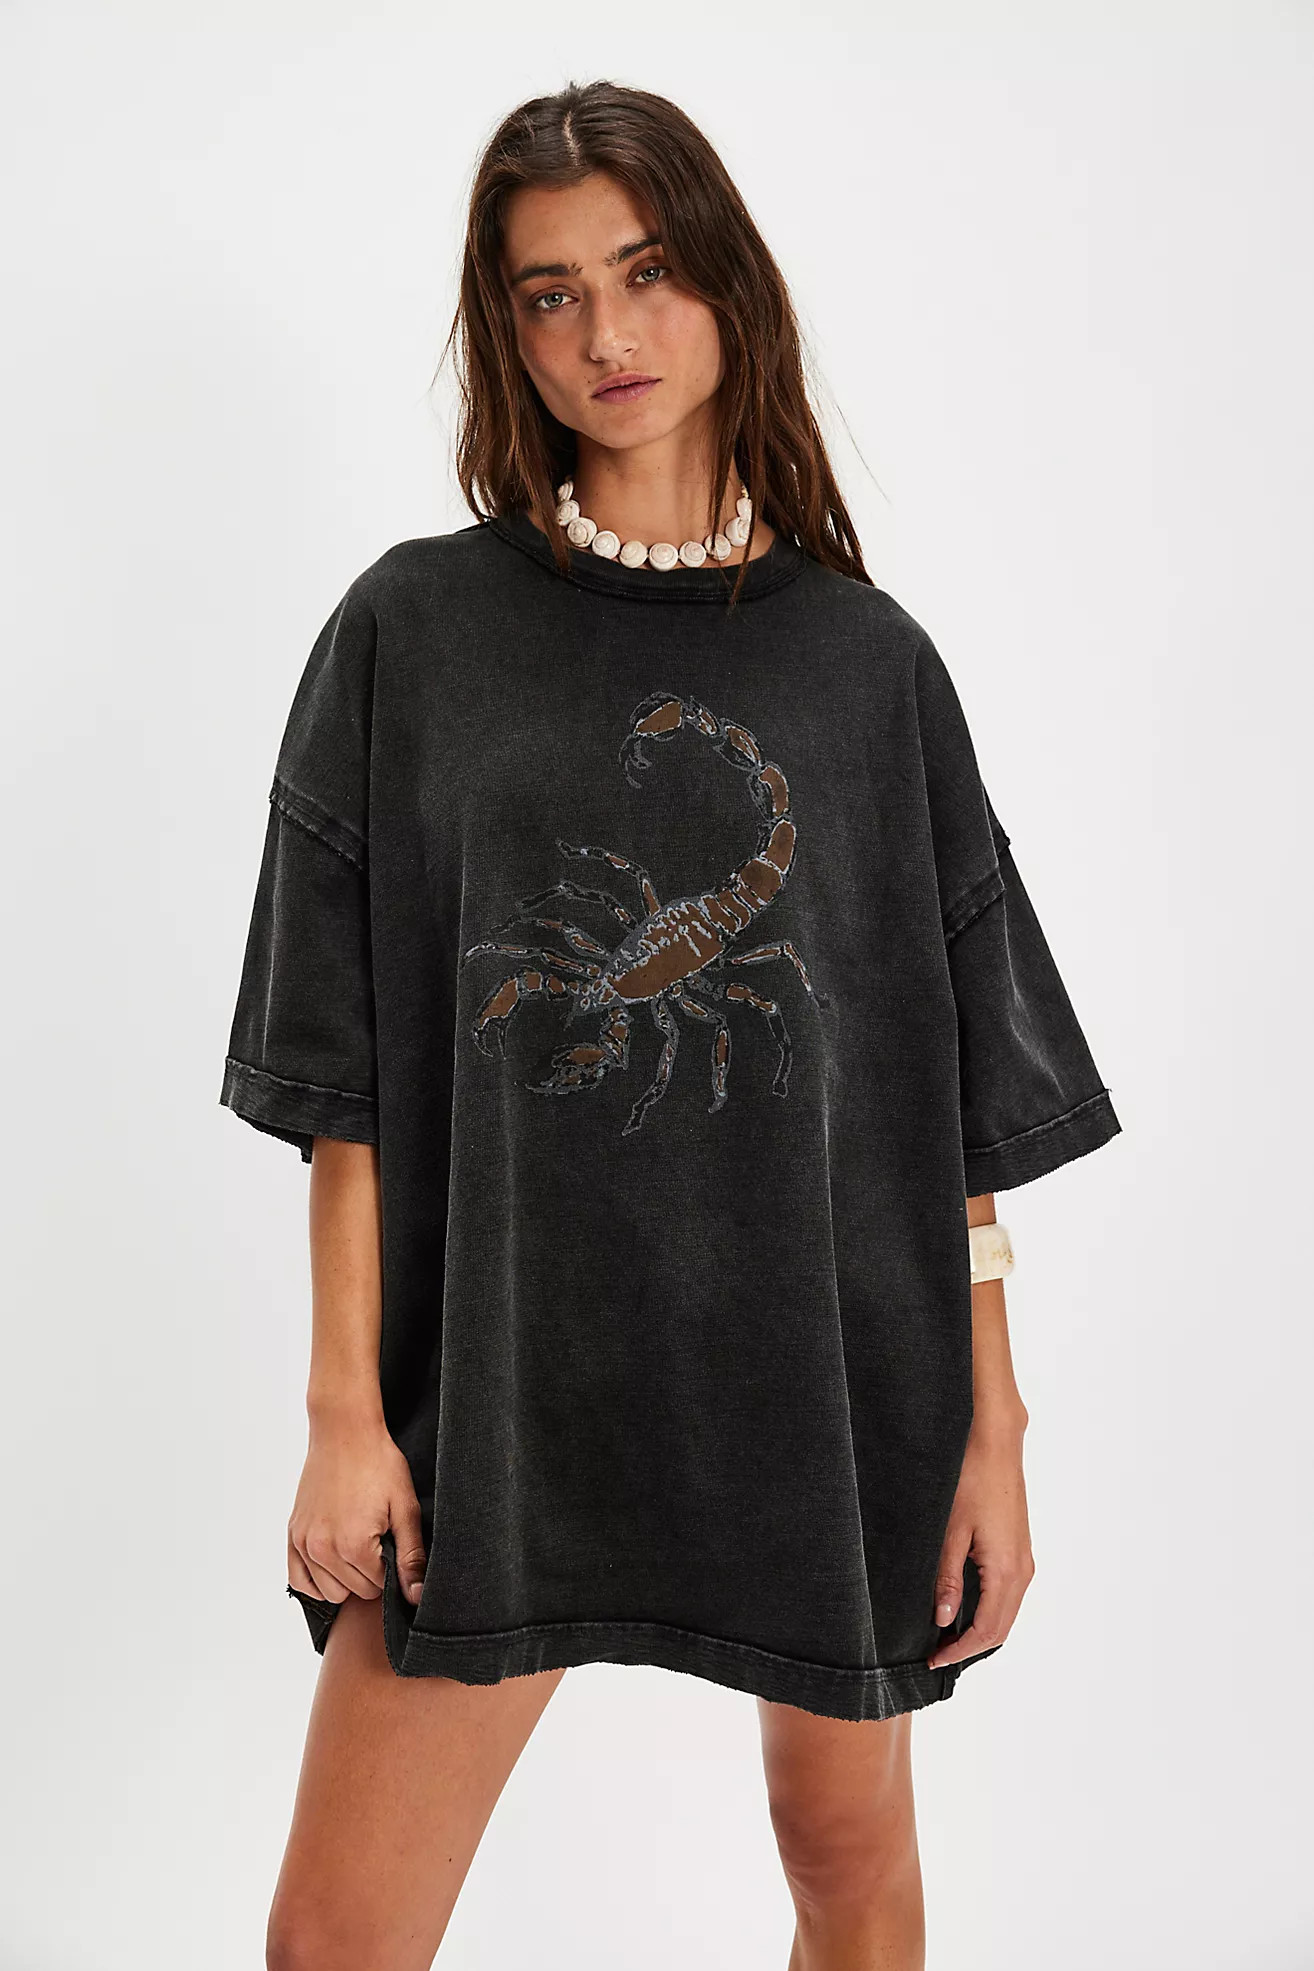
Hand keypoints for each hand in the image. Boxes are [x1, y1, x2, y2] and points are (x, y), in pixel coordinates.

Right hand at [287, 1408, 427, 1609]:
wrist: (344, 1432)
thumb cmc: (378, 1463)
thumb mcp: (405, 1507)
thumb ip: (411, 1556)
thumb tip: (416, 1597)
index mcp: (353, 1546)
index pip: (379, 1586)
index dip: (392, 1568)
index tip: (393, 1541)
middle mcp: (322, 1550)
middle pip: (355, 1592)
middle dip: (371, 1573)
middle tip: (377, 1538)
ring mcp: (303, 1543)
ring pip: (329, 1592)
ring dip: (346, 1577)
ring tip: (357, 1544)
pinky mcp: (293, 1534)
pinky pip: (300, 1579)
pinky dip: (317, 1578)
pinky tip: (334, 1560)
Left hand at [927, 1412, 1034, 1669]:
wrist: (996, 1442)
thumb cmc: (971, 1478)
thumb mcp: (951, 1530)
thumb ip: (947, 1577)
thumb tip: (945, 1619)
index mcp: (1006, 1570)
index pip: (987, 1631)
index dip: (960, 1651)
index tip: (933, 1661)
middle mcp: (1022, 1569)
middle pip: (1001, 1628)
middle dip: (970, 1647)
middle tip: (936, 1655)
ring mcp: (1024, 1558)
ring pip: (1006, 1611)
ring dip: (980, 1630)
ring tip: (945, 1637)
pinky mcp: (1019, 1547)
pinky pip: (1007, 1592)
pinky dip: (988, 1609)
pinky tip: (962, 1606)